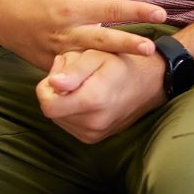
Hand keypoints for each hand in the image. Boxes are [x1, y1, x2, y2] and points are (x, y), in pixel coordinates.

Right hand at [0, 0, 168, 69]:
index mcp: (71, 8)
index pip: (109, 9)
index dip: (136, 11)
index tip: (160, 13)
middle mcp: (66, 32)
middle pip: (102, 40)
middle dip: (127, 45)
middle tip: (151, 49)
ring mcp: (58, 52)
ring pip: (89, 61)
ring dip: (112, 63)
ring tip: (138, 70)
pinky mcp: (51, 66)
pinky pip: (73, 72)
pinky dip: (90, 75)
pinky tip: (110, 81)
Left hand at [34, 48, 166, 144]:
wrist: (147, 84)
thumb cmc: (119, 63)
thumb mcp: (96, 55)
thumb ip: (73, 70)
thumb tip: (53, 84)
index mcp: (92, 100)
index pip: (47, 105)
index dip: (46, 88)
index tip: (60, 75)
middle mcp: (93, 123)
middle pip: (51, 111)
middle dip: (55, 93)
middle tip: (72, 77)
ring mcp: (93, 134)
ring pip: (58, 119)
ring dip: (63, 102)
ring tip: (81, 87)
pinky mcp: (93, 139)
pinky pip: (69, 125)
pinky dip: (71, 111)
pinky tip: (86, 99)